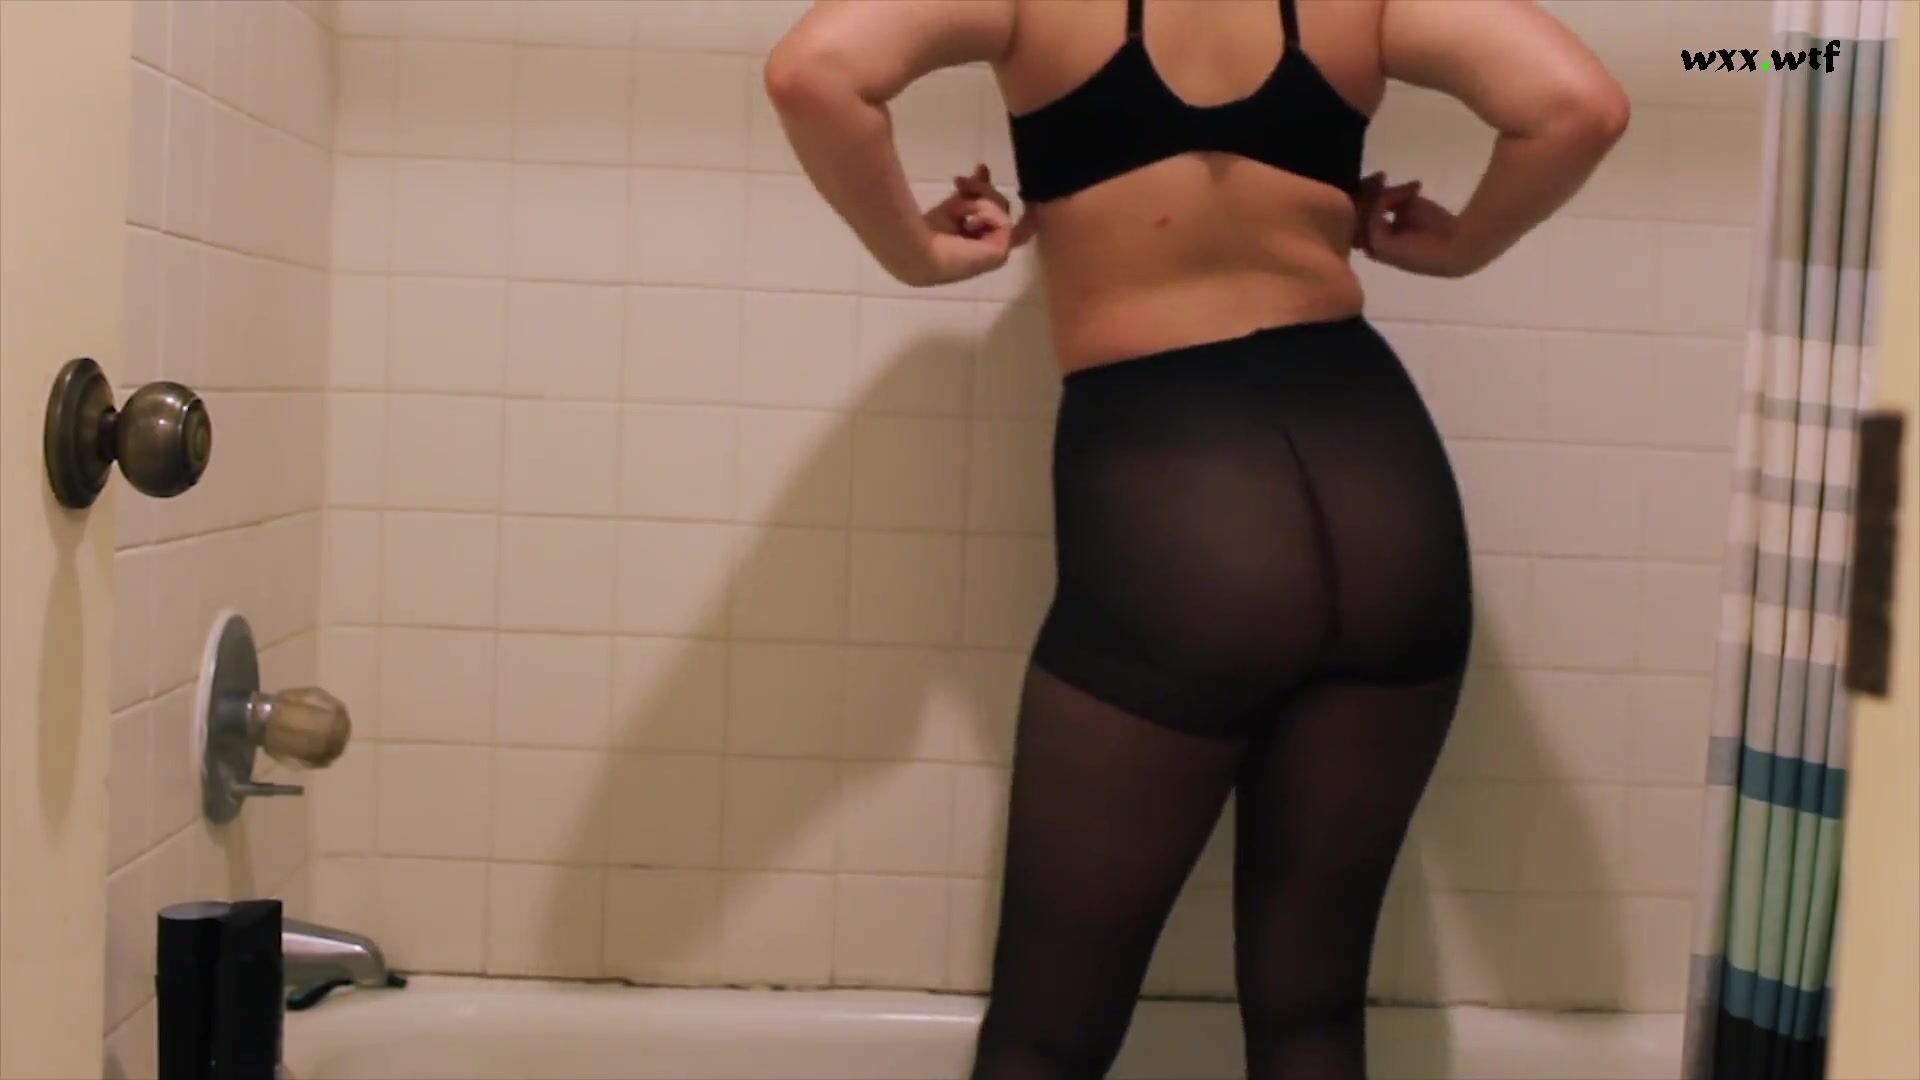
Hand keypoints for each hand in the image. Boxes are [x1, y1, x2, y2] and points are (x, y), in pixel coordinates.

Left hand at [901, 165, 1035, 286]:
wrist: (921, 252)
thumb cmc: (928, 233)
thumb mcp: (954, 204)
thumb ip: (972, 190)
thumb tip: (984, 167)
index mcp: (975, 236)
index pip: (993, 210)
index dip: (989, 190)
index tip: (981, 170)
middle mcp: (989, 244)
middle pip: (1002, 206)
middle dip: (983, 190)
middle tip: (961, 183)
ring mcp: (998, 250)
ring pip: (1002, 210)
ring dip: (978, 202)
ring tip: (955, 209)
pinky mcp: (1001, 252)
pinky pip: (1002, 220)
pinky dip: (985, 214)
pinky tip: (968, 223)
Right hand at [1354, 174, 1484, 278]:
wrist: (1457, 245)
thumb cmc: (1438, 228)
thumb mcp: (1408, 204)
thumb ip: (1387, 197)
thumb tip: (1376, 188)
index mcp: (1377, 235)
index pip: (1358, 212)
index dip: (1364, 193)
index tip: (1380, 177)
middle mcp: (1370, 243)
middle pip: (1353, 213)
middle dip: (1365, 191)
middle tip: (1381, 176)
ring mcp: (1372, 246)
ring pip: (1359, 214)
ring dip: (1376, 194)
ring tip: (1396, 184)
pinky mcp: (1378, 245)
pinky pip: (1372, 216)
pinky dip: (1387, 199)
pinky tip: (1408, 192)